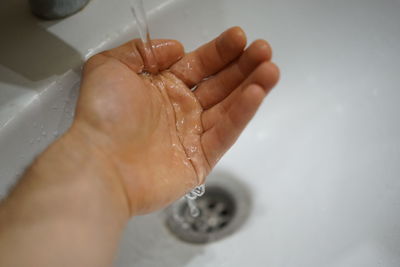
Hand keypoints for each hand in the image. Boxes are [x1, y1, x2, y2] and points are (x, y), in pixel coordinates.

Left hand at [73, 27, 278, 214]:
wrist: (99, 164)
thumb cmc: (102, 117)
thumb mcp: (109, 67)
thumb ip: (142, 50)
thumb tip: (175, 48)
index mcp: (162, 89)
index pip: (199, 65)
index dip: (220, 51)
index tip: (239, 38)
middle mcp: (179, 110)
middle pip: (219, 85)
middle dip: (242, 66)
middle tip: (263, 50)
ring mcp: (191, 135)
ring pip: (228, 107)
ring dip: (250, 87)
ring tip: (269, 69)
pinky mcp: (200, 160)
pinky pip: (225, 133)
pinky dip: (241, 114)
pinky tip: (256, 94)